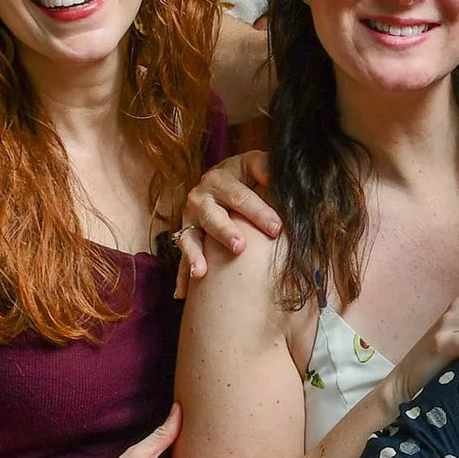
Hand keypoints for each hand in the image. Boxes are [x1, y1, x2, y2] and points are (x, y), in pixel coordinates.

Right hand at [173, 151, 280, 290]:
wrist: (222, 180)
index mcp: (220, 178)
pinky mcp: (185, 235)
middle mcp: (200, 197)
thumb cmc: (247, 175)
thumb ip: (266, 167)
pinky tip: (183, 293)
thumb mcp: (256, 164)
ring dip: (195, 255)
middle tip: (240, 248)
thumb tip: (274, 175)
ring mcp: (189, 218)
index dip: (258, 211)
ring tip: (201, 272)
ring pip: (190, 237)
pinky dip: (182, 274)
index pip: (240, 196)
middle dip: (226, 232)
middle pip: (213, 217)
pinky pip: (182, 256)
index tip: (277, 228)